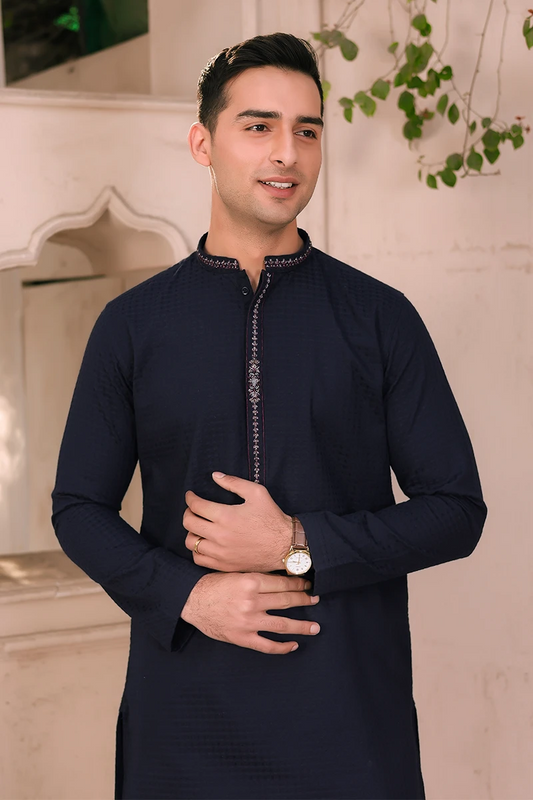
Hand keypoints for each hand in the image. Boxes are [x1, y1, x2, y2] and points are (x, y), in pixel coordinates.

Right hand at [181, 572, 319, 654]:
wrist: (191, 600)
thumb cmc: (213, 584)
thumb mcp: (236, 573)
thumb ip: (257, 578)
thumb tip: (282, 580)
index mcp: (250, 582)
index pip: (282, 584)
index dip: (298, 584)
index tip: (308, 584)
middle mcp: (252, 601)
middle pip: (286, 601)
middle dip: (304, 600)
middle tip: (316, 599)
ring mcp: (248, 621)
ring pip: (282, 624)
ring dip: (302, 626)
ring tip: (315, 627)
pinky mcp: (242, 637)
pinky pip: (267, 645)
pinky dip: (282, 647)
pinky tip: (293, 645)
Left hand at [183, 472, 291, 571]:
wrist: (284, 546)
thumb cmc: (272, 518)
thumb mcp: (257, 493)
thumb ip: (234, 482)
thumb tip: (215, 476)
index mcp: (226, 516)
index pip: (196, 506)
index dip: (190, 498)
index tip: (190, 495)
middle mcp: (220, 536)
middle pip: (189, 523)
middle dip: (188, 512)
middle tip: (193, 509)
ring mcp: (220, 553)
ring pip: (191, 542)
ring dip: (191, 532)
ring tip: (199, 526)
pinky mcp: (224, 565)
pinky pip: (199, 559)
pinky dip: (197, 550)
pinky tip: (204, 542)